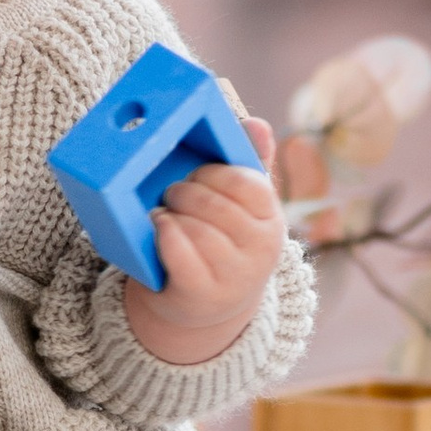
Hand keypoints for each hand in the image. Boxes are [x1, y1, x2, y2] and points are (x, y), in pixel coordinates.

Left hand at [121, 113, 282, 368]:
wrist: (207, 306)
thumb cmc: (222, 242)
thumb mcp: (241, 206)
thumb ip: (248, 163)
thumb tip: (257, 124)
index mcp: (271, 218)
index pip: (245, 181)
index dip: (212, 173)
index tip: (195, 175)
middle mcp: (261, 249)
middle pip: (215, 204)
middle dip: (185, 193)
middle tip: (171, 194)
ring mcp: (235, 275)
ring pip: (196, 228)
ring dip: (170, 215)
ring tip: (161, 214)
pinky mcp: (204, 295)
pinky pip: (181, 254)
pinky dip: (165, 235)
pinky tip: (159, 229)